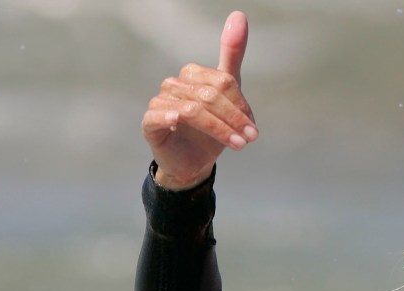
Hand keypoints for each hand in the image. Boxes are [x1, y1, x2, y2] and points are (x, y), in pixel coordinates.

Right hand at [141, 11, 257, 190]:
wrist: (194, 162)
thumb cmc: (212, 129)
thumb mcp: (228, 93)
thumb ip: (232, 56)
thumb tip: (239, 15)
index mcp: (193, 74)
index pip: (223, 82)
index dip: (240, 105)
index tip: (253, 128)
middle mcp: (174, 85)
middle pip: (210, 95)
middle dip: (234, 118)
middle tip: (251, 138)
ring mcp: (160, 103)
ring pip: (193, 109)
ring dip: (219, 129)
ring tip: (238, 145)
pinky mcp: (150, 123)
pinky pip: (158, 115)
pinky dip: (169, 117)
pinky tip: (179, 123)